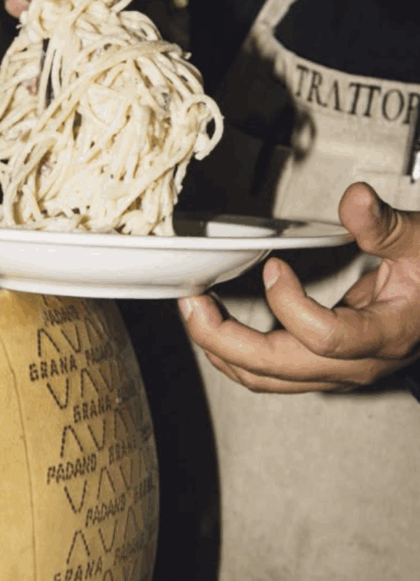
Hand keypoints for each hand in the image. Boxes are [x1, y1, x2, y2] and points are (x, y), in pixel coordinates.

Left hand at [179, 182, 419, 392]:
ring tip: (194, 312)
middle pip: (277, 369)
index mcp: (384, 335)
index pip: (325, 338)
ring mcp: (336, 372)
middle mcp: (356, 364)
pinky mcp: (322, 369)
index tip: (273, 267)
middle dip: (224, 339)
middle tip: (193, 304)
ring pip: (266, 379)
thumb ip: (387, 225)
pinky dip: (235, 353)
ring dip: (221, 349)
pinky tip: (215, 326)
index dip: (290, 305)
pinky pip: (269, 374)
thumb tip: (355, 200)